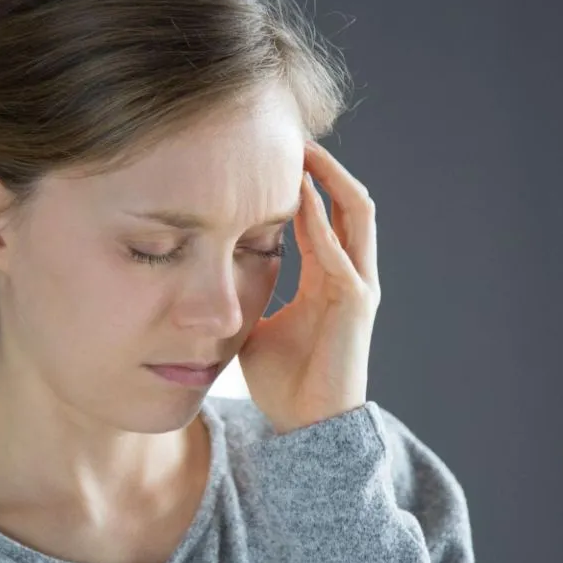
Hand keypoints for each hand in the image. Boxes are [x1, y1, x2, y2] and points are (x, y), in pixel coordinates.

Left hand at [238, 141, 380, 434]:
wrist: (305, 427)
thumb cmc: (281, 382)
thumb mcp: (253, 323)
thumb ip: (243, 293)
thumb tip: (204, 273)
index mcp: (327, 278)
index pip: (320, 214)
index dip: (300, 182)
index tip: (269, 153)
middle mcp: (349, 274)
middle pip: (348, 201)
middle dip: (324, 166)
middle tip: (293, 135)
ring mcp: (358, 285)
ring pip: (357, 213)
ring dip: (332, 179)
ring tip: (304, 150)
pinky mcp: (357, 302)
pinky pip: (341, 251)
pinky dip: (322, 221)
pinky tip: (299, 195)